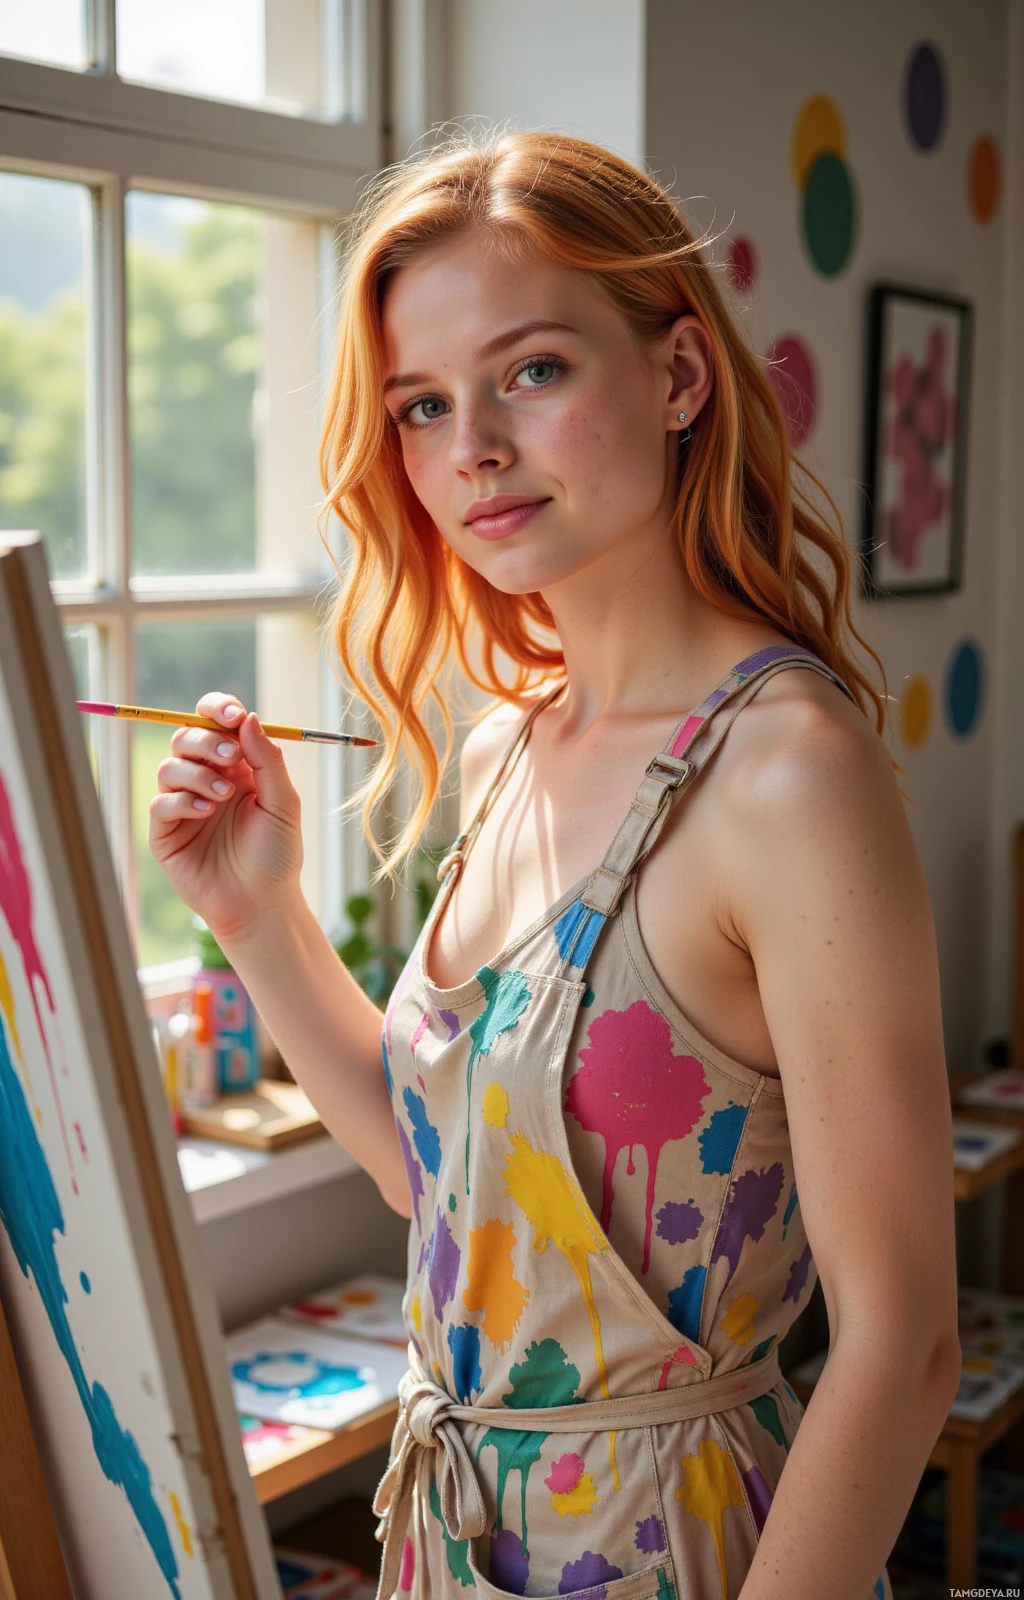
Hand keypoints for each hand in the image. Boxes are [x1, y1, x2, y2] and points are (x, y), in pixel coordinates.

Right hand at [148, 692, 303, 940]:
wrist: (261, 904)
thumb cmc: (277, 855)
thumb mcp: (283, 803)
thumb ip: (268, 760)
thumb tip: (248, 717)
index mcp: (236, 767)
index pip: (216, 723)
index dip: (218, 709)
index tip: (232, 713)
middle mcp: (206, 779)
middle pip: (186, 737)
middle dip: (206, 739)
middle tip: (231, 755)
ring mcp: (183, 805)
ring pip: (170, 767)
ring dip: (196, 773)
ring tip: (222, 796)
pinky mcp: (165, 832)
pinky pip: (160, 803)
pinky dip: (182, 801)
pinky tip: (205, 812)